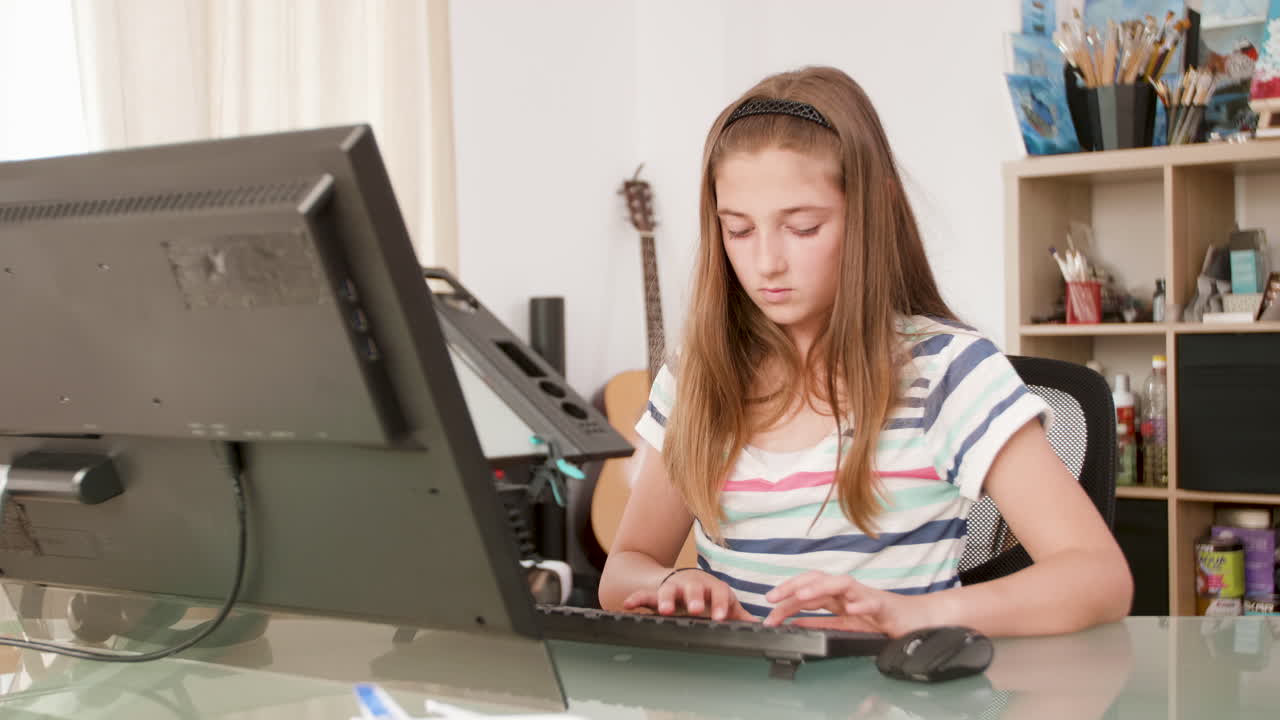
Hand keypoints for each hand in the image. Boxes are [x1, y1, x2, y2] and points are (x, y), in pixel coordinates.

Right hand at [622, 569, 757, 621]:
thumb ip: (738, 613)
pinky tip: (626, 605)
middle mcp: (692, 585)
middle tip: (696, 609)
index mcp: (711, 588)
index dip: (720, 604)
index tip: (721, 617)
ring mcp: (673, 587)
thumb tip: (762, 625)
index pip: (718, 594)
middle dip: (694, 599)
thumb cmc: (705, 594)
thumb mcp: (722, 602)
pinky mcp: (655, 592)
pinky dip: (635, 599)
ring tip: (665, 610)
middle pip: (693, 589)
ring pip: (669, 591)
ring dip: (666, 599)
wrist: (679, 578)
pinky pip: (643, 595)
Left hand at [762, 571, 931, 634]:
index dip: (786, 595)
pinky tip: (852, 609)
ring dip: (819, 588)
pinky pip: (872, 603)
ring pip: (841, 584)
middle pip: (817, 580)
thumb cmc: (880, 620)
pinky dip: (861, 605)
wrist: (915, 620)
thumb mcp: (843, 624)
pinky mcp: (884, 606)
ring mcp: (865, 595)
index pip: (807, 589)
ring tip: (801, 597)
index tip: (768, 605)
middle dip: (793, 587)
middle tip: (772, 598)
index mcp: (836, 597)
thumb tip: (793, 623)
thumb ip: (820, 623)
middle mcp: (847, 592)